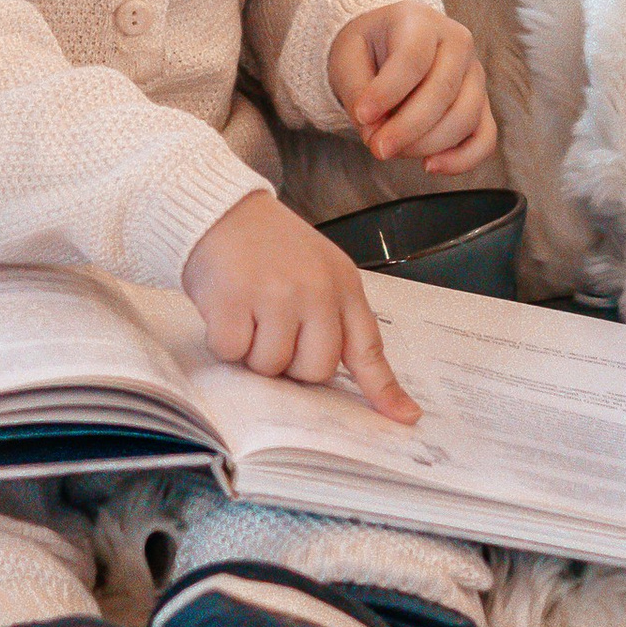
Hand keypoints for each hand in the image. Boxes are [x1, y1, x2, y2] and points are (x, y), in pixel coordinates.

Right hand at [181, 194, 419, 423]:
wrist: (221, 209)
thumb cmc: (269, 247)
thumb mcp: (319, 270)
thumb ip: (333, 317)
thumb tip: (336, 372)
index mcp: (342, 286)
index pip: (368, 347)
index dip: (384, 389)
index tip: (405, 417)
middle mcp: (316, 291)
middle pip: (314, 370)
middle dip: (290, 364)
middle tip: (273, 331)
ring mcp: (276, 295)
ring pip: (270, 366)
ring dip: (252, 351)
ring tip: (248, 311)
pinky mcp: (234, 299)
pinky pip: (231, 351)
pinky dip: (223, 340)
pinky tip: (225, 307)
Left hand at [327, 0, 497, 169]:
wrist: (390, 44)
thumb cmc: (368, 50)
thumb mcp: (348, 58)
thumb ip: (357, 91)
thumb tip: (375, 133)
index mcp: (420, 21)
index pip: (412, 58)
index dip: (388, 92)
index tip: (362, 116)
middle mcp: (457, 42)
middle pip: (443, 90)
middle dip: (407, 127)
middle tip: (376, 148)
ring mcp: (474, 74)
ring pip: (465, 116)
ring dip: (427, 144)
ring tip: (392, 151)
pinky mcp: (481, 104)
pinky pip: (485, 138)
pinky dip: (462, 159)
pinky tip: (430, 166)